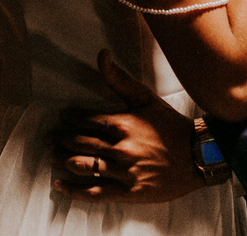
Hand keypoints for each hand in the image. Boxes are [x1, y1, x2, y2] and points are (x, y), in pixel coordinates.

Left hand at [50, 50, 203, 202]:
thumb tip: (101, 54)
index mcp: (122, 124)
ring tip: (51, 157)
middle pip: (79, 143)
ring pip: (83, 166)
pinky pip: (95, 192)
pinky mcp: (129, 192)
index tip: (62, 116)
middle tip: (47, 138)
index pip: (85, 119)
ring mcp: (124, 172)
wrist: (198, 155)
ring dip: (62, 161)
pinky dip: (74, 190)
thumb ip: (119, 78)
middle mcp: (120, 149)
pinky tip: (59, 185)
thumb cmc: (171, 125)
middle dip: (59, 139)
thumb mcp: (146, 97)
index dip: (70, 117)